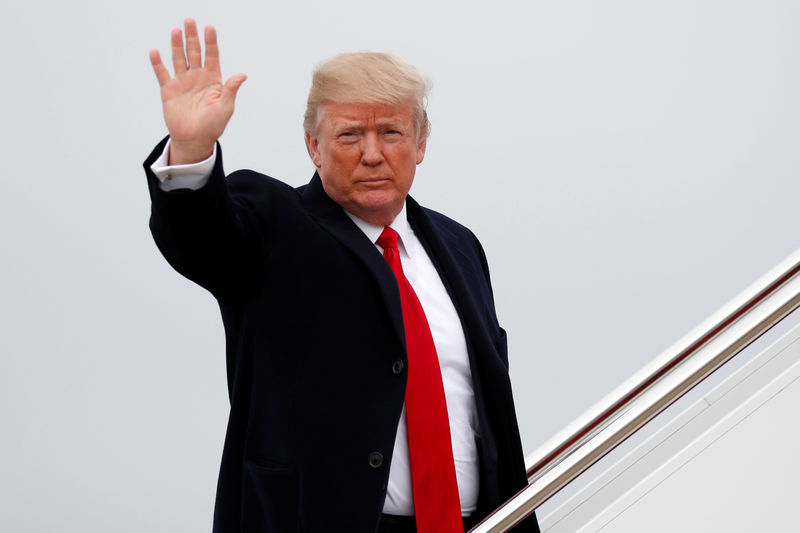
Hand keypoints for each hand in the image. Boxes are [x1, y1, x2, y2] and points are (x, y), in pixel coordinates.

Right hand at [149, 18, 246, 164]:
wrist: (195, 140)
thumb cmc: (213, 125)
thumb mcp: (225, 107)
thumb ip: (231, 89)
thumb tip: (242, 75)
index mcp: (213, 80)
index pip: (212, 56)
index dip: (211, 42)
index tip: (209, 28)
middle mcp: (197, 77)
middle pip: (194, 52)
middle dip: (192, 37)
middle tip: (190, 21)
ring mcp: (182, 82)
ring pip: (179, 58)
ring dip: (177, 45)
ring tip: (176, 30)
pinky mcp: (169, 90)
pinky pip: (162, 73)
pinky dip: (158, 63)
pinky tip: (155, 51)